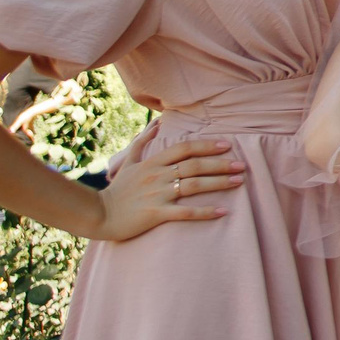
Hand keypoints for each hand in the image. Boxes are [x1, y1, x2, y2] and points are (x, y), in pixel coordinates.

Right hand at [90, 135, 243, 241]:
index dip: (207, 146)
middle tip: (241, 165)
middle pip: (194, 165)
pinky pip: (186, 212)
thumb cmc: (117, 190)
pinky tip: (223, 211)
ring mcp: (157, 194)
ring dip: (219, 183)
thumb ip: (142, 142)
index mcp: (153, 162)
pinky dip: (206, 212)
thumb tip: (156, 123)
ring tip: (239, 181)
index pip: (184, 149)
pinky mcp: (156, 214)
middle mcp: (157, 175)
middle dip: (220, 164)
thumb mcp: (127, 163)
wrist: (98, 215)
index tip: (227, 146)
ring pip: (193, 185)